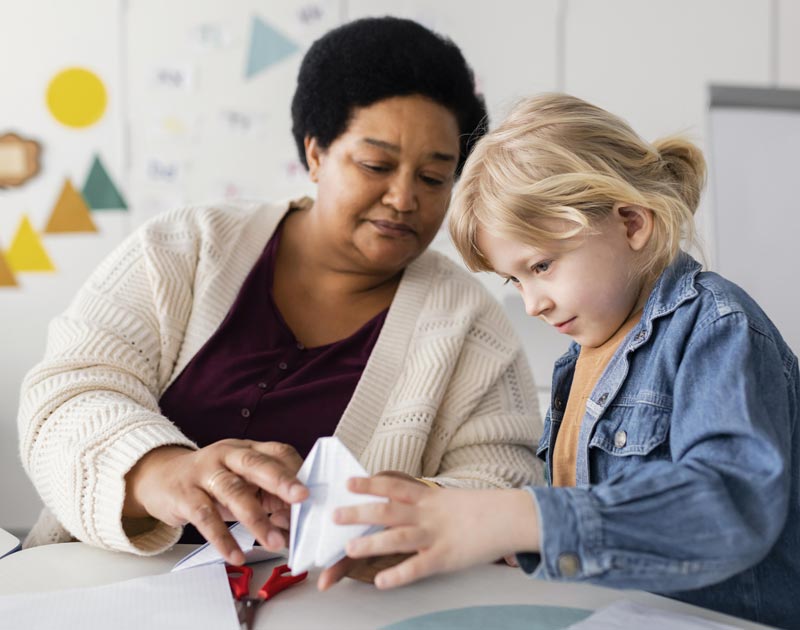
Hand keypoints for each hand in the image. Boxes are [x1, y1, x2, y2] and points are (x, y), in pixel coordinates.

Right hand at [124, 440, 307, 563]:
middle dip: (281, 480)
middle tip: (303, 498)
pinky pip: (205, 517)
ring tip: (275, 542)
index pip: (277, 452)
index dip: (296, 472)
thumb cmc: (211, 482)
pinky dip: (223, 538)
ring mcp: (204, 473)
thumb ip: (267, 495)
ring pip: (233, 492)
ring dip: (256, 519)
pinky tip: (237, 555)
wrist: (159, 478)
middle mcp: (227, 455)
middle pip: (256, 463)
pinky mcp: (185, 495)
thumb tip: (298, 523)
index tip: (313, 493)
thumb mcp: (240, 480)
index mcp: (247, 448)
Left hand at [327, 476, 540, 588]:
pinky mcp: (446, 557)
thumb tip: (406, 508)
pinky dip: (398, 575)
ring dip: (372, 542)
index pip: (394, 486)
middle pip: (388, 510)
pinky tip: (380, 581)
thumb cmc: (481, 510)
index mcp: (429, 498)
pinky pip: (418, 567)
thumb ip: (427, 505)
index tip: (348, 482)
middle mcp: (428, 513)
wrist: (511, 515)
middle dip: (360, 512)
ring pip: (398, 537)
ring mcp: (436, 535)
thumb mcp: (450, 500)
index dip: (370, 484)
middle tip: (335, 515)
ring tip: (350, 547)